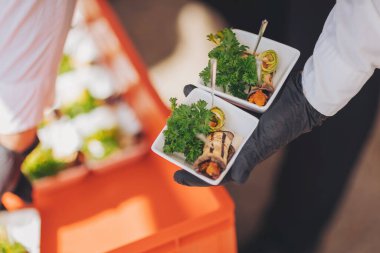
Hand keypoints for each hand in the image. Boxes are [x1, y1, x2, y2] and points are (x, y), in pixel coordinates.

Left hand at [174, 72, 327, 185]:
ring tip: (181, 103)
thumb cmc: (288, 122)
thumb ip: (250, 158)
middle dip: (189, 142)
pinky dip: (208, 96)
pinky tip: (197, 86)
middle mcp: (238, 139)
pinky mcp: (240, 105)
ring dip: (195, 113)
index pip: (217, 170)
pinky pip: (219, 102)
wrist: (303, 94)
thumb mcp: (268, 141)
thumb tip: (238, 179)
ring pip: (210, 121)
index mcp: (243, 153)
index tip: (177, 176)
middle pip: (207, 145)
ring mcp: (238, 121)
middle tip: (171, 136)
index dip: (197, 176)